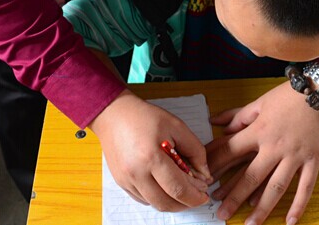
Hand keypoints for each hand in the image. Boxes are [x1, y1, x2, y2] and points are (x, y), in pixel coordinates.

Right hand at [90, 90, 212, 210]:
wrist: (113, 115)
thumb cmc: (144, 117)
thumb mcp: (176, 126)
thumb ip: (195, 150)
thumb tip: (204, 174)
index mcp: (151, 158)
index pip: (178, 189)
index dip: (195, 196)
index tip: (204, 194)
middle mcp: (136, 173)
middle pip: (166, 203)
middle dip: (186, 203)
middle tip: (196, 194)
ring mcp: (126, 180)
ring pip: (155, 204)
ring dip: (172, 202)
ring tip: (182, 188)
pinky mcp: (121, 182)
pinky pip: (143, 199)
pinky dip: (158, 197)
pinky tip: (164, 184)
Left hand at [206, 81, 318, 224]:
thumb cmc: (292, 96)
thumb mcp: (261, 101)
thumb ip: (238, 116)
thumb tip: (215, 122)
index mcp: (259, 130)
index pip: (230, 151)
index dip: (215, 165)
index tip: (203, 179)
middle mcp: (274, 147)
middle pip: (250, 177)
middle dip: (233, 197)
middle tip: (221, 214)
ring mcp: (295, 156)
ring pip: (275, 188)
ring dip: (261, 208)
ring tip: (250, 224)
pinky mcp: (314, 161)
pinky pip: (305, 188)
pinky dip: (298, 206)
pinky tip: (288, 221)